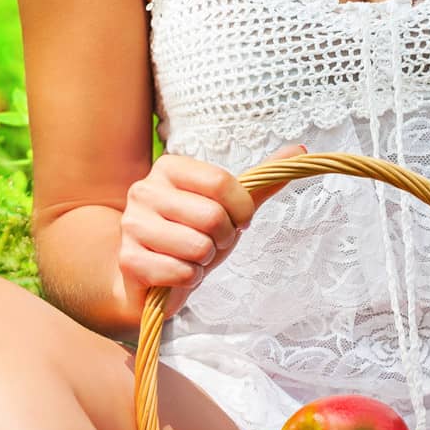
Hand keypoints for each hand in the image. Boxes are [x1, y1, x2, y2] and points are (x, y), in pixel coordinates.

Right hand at [115, 143, 305, 321]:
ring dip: (205, 261)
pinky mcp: (128, 260)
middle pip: (212, 216)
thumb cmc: (193, 234)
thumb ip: (261, 180)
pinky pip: (181, 273)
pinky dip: (189, 280)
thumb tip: (301, 150)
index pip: (222, 182)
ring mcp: (132, 225)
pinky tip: (176, 274)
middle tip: (211, 243)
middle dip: (223, 239)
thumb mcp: (229, 206)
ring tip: (192, 257)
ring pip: (197, 247)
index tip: (237, 220)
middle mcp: (144, 190)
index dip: (241, 209)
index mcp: (169, 167)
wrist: (151, 275)